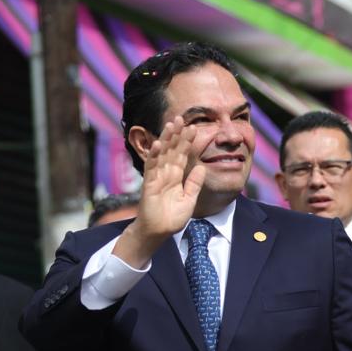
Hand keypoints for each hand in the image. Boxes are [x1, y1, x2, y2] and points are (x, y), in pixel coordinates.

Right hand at [116, 117, 205, 265]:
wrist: (159, 232)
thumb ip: (194, 183)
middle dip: (176, 134)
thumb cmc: (172, 218)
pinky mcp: (149, 184)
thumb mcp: (189, 199)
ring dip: (166, 139)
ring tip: (171, 125)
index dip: (186, 142)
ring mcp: (156, 177)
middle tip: (181, 118)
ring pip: (162, 154)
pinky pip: (151, 167)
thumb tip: (202, 166)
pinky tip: (159, 144)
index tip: (193, 128)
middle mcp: (165, 174)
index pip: (182, 155)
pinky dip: (154, 155)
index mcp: (176, 177)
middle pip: (171, 150)